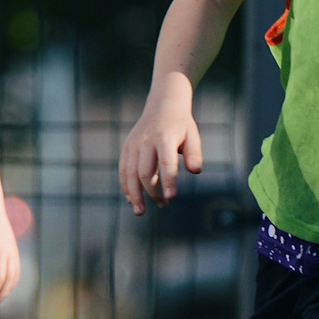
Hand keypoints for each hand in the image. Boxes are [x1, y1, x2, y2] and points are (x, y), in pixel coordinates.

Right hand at [120, 96, 203, 213]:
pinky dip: (126, 186)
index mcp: (164, 137)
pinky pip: (123, 170)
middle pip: (145, 172)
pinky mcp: (126, 148)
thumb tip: (196, 171)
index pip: (166, 163)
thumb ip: (195, 153)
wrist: (162, 106)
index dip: (168, 182)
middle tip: (164, 206)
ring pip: (130, 174)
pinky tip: (131, 200)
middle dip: (152, 192)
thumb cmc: (181, 126)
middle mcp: (146, 141)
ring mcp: (133, 145)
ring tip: (140, 212)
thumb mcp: (193, 135)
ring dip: (134, 194)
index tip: (170, 198)